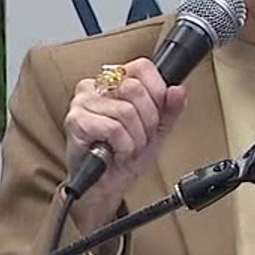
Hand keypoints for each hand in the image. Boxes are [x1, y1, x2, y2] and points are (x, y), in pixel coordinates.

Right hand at [63, 57, 187, 229]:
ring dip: (135, 139)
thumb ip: (170, 109)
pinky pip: (114, 129)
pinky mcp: (76, 121)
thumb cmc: (124, 156)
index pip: (142, 67)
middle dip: (147, 122)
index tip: (156, 115)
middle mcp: (96, 86)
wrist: (105, 186)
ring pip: (126, 112)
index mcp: (115, 82)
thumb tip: (178, 90)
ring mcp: (83, 102)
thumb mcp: (157, 131)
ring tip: (127, 147)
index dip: (157, 92)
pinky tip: (116, 152)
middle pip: (136, 89)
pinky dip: (123, 147)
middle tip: (139, 137)